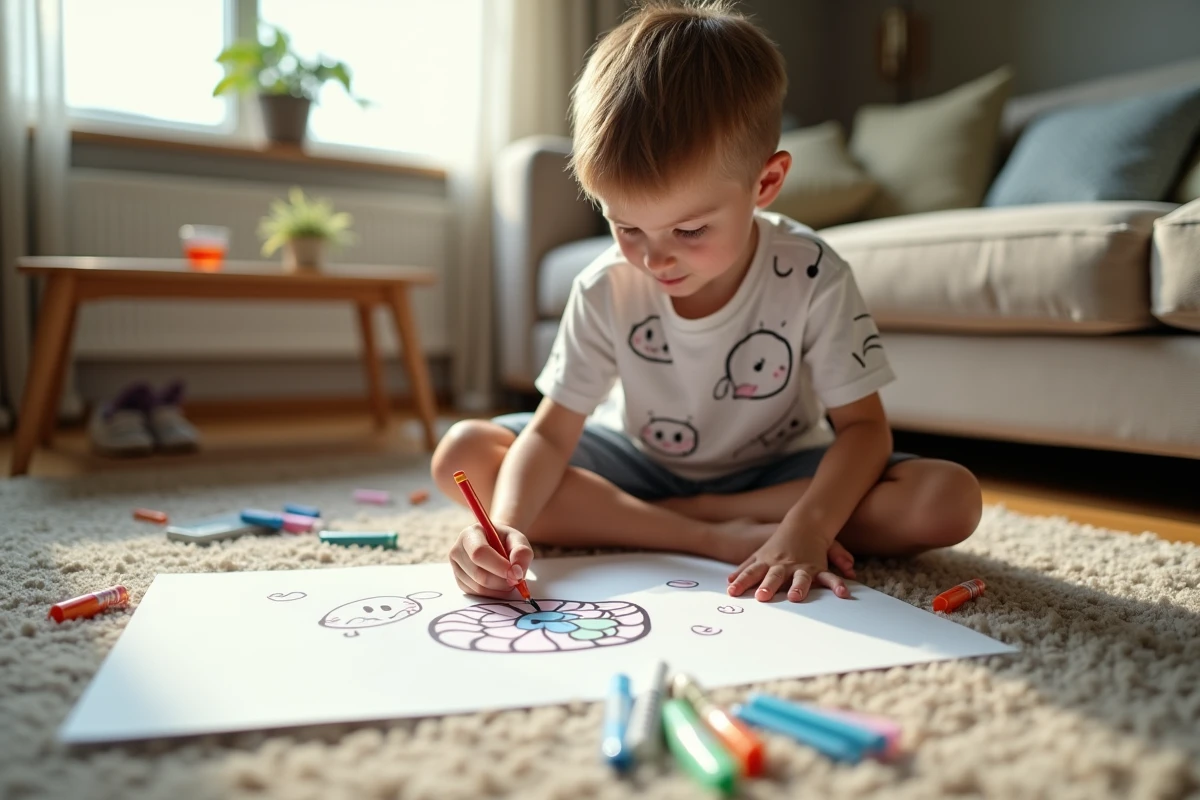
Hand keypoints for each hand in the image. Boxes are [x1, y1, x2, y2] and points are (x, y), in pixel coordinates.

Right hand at [448, 522, 533, 599]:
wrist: (496, 545)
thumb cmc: (506, 541)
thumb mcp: (518, 540)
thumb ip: (522, 552)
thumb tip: (516, 572)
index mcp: (470, 534)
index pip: (479, 552)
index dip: (498, 566)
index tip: (516, 574)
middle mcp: (457, 550)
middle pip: (478, 573)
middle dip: (502, 581)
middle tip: (516, 578)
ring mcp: (456, 568)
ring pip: (478, 587)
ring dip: (500, 588)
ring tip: (509, 579)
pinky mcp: (460, 582)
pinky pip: (477, 594)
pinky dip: (494, 593)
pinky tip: (500, 584)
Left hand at [727, 529, 850, 602]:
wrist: (804, 524)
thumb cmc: (778, 545)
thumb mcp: (759, 555)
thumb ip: (744, 569)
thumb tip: (728, 582)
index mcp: (767, 562)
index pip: (751, 573)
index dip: (741, 582)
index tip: (732, 592)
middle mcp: (783, 566)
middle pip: (773, 576)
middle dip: (768, 586)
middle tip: (762, 597)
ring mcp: (800, 567)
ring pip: (799, 577)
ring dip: (797, 587)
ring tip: (795, 597)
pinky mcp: (817, 568)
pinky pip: (828, 577)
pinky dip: (836, 585)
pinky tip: (843, 594)